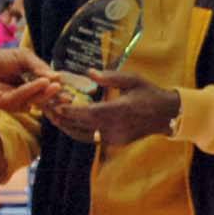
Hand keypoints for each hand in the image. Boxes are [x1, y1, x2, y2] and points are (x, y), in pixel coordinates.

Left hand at [0, 48, 61, 111]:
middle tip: (67, 94)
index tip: (71, 90)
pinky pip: (21, 98)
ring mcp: (16, 101)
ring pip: (34, 100)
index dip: (58, 91)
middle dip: (55, 97)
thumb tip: (56, 77)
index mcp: (31, 86)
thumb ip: (38, 66)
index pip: (47, 91)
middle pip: (44, 99)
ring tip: (55, 84)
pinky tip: (41, 82)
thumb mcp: (24, 57)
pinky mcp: (5, 104)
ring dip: (45, 93)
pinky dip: (31, 90)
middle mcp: (25, 96)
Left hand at [52, 70, 180, 147]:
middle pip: (82, 126)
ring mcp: (115, 137)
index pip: (89, 113)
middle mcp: (115, 127)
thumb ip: (110, 77)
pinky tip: (70, 124)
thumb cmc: (148, 92)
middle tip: (47, 110)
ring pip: (85, 135)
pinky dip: (79, 131)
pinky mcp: (115, 142)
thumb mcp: (132, 79)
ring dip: (68, 127)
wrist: (166, 115)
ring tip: (54, 118)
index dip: (70, 111)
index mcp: (119, 110)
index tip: (55, 105)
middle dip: (64, 118)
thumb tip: (89, 73)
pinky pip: (92, 138)